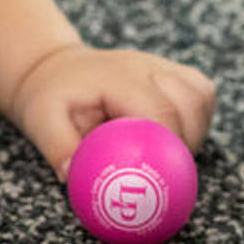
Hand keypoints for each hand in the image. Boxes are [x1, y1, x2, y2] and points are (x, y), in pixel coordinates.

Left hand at [13, 45, 215, 180]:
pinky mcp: (173, 73)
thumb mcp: (42, 122)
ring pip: (200, 97)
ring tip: (166, 153)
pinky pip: (201, 94)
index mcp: (118, 77)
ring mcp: (162, 65)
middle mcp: (146, 65)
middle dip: (184, 144)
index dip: (169, 146)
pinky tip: (176, 135)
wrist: (57, 69)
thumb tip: (76, 176)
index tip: (160, 177)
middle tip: (162, 172)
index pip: (160, 110)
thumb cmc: (51, 97)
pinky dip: (197, 118)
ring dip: (194, 131)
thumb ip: (59, 148)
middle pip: (189, 103)